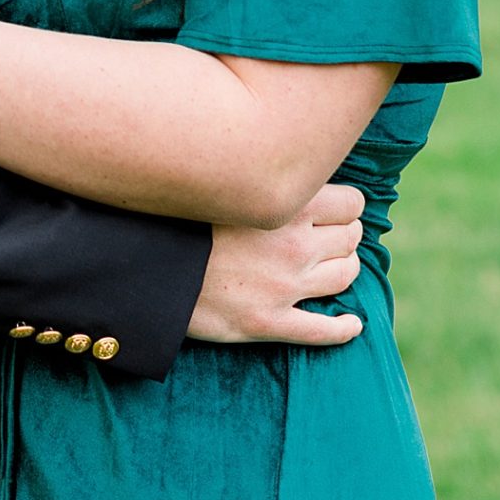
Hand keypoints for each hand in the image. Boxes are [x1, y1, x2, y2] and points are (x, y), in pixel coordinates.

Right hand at [186, 184, 366, 347]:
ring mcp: (285, 287)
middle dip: (345, 235)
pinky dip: (344, 328)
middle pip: (350, 238)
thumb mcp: (226, 184)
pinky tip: (352, 324)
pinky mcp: (270, 322)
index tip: (334, 208)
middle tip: (330, 235)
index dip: (345, 205)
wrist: (147, 267)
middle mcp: (295, 246)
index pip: (351, 203)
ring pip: (345, 276)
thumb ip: (262, 178)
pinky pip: (323, 330)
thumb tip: (284, 168)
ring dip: (345, 269)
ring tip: (334, 266)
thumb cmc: (180, 219)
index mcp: (287, 207)